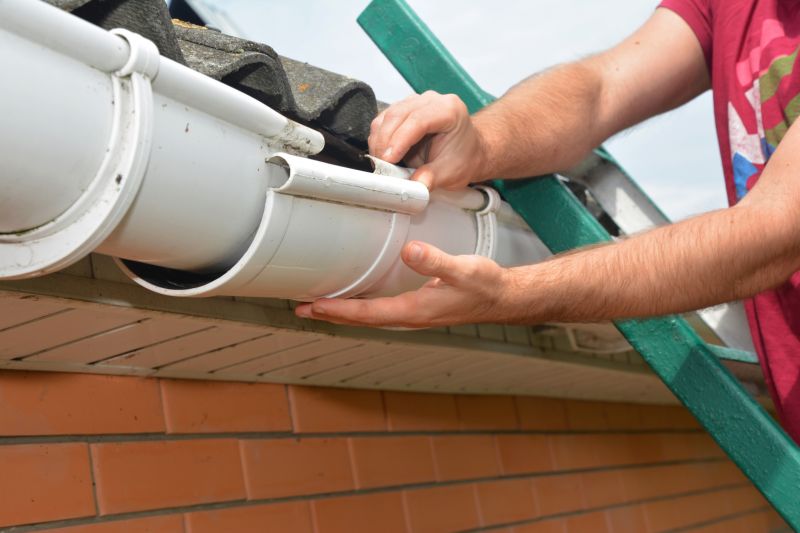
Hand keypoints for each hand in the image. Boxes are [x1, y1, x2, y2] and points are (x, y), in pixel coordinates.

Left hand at [295, 241, 513, 327]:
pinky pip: (381, 310)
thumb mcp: (463, 269)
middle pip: (363, 319)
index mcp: (415, 311)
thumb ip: (436, 261)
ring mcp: (413, 314)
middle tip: (303, 308)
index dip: (339, 311)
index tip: (314, 307)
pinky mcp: (418, 306)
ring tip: (320, 305)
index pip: (368, 314)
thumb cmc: (485, 286)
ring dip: (345, 311)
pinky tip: (356, 298)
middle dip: (333, 314)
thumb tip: (410, 251)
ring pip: (371, 316)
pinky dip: (362, 306)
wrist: (503, 298)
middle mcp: (410, 316)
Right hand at [368, 91, 487, 189]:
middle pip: (398, 115)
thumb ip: (431, 178)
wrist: (468, 152)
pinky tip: (384, 154)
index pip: (418, 120)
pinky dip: (378, 138)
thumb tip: (413, 187)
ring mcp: (416, 103)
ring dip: (379, 140)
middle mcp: (431, 101)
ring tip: (382, 163)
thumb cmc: (464, 158)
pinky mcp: (403, 110)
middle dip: (384, 142)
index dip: (399, 140)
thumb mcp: (451, 173)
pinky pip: (383, 120)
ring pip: (387, 116)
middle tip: (381, 166)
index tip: (388, 159)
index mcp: (449, 110)